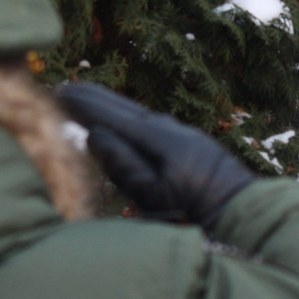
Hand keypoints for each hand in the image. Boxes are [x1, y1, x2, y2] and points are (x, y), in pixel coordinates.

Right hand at [55, 83, 255, 230]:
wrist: (241, 209)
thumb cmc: (195, 209)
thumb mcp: (154, 194)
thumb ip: (123, 164)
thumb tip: (95, 134)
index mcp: (156, 136)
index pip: (111, 114)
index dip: (83, 103)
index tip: (57, 91)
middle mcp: (168, 127)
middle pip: (123, 107)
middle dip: (93, 97)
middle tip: (63, 88)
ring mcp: (180, 132)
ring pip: (137, 113)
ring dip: (110, 105)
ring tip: (85, 97)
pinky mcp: (188, 143)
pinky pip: (149, 123)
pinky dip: (128, 117)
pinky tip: (123, 121)